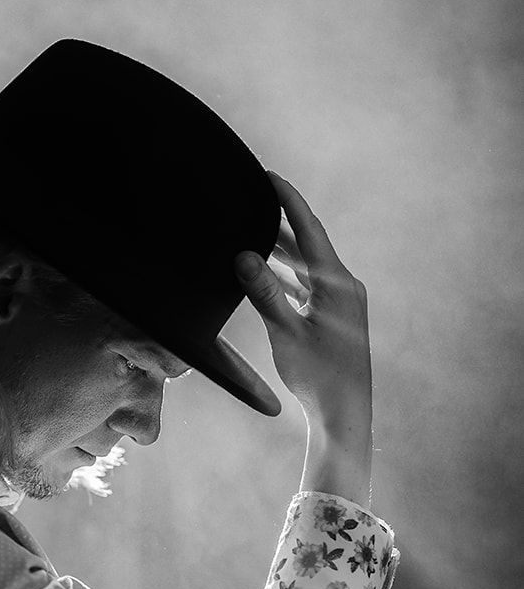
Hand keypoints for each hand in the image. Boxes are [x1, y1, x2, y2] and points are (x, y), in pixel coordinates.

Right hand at [235, 172, 372, 503]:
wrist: (344, 413)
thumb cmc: (318, 376)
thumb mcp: (286, 332)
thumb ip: (265, 293)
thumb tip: (244, 255)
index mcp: (337, 283)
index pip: (309, 229)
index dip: (288, 200)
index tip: (269, 175)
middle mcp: (343, 287)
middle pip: (307, 244)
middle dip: (278, 223)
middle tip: (251, 201)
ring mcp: (340, 302)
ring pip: (305, 266)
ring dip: (280, 252)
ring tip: (251, 232)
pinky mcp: (333, 317)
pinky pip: (306, 285)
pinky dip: (286, 275)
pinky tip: (266, 273)